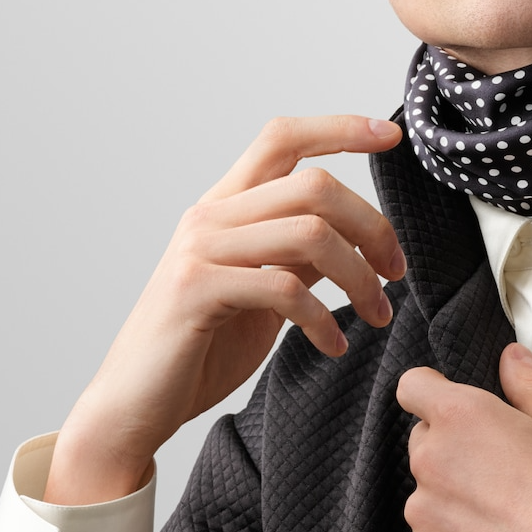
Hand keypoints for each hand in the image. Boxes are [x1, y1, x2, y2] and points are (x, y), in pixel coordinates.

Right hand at [45, 115, 404, 503]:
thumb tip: (352, 241)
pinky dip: (325, 320)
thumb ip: (298, 260)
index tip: (391, 135)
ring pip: (310, 233)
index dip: (340, 129)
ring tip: (377, 316)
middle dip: (372, 226)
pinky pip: (286, 289)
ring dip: (360, 278)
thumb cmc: (199, 350)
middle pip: (314, 185)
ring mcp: (201, 250)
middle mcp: (211, 217)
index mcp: (226, 208)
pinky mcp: (197, 290)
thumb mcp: (262, 295)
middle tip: (395, 272)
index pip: (282, 140)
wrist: (137, 403)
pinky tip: (334, 347)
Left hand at [396, 343, 531, 531]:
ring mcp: (423, 513)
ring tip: (503, 516)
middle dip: (453, 451)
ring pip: (426, 494)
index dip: (433, 394)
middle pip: (423, 443)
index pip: (413, 387)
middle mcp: (430, 461)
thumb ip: (528, 384)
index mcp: (460, 417)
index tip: (456, 411)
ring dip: (452, 499)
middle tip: (501, 472)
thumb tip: (510, 357)